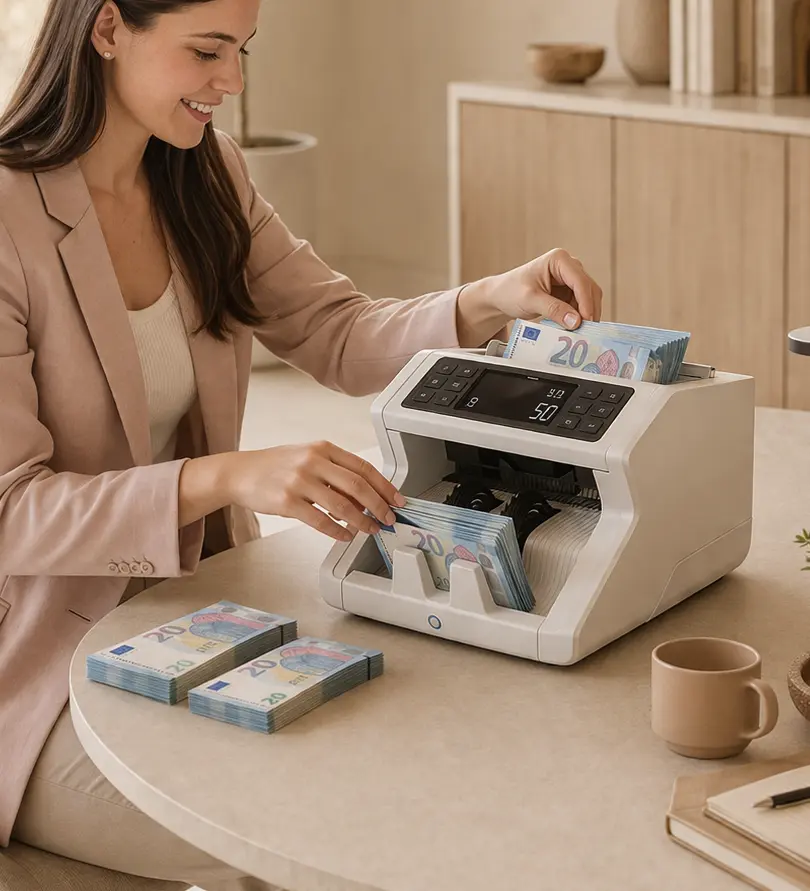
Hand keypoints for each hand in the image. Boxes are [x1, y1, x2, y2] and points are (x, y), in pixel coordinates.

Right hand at [222, 441, 404, 541]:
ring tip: (371, 529)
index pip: (363, 468)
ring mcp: (299, 481)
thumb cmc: (276, 466)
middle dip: (379, 505)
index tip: (397, 500)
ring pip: (341, 505)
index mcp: (323, 448)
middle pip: (358, 486)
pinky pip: (320, 520)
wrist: (240, 472)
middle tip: (388, 518)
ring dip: (362, 521)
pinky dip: (337, 530)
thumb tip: (365, 498)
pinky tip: (346, 535)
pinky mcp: (287, 502)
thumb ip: (335, 474)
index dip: (385, 486)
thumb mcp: (308, 458)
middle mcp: (313, 461)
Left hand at [492, 248, 602, 329]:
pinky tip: (574, 328)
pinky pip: (581, 304)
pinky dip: (579, 316)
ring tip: (580, 332)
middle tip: (587, 330)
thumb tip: (576, 321)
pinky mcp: (568, 291)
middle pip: (589, 288)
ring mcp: (570, 279)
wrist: (500, 296)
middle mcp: (568, 266)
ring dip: (586, 314)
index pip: (579, 281)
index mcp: (559, 260)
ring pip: (588, 297)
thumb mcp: (531, 300)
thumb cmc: (510, 291)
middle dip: (589, 309)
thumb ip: (554, 310)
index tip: (586, 320)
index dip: (586, 302)